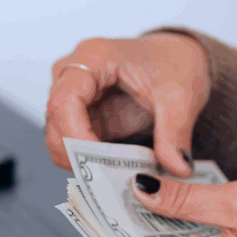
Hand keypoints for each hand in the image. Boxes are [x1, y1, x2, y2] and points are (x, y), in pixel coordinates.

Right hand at [45, 33, 209, 176]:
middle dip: (79, 157)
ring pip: (58, 139)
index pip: (64, 101)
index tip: (100, 163)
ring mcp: (73, 95)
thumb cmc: (173, 63)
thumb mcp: (181, 95)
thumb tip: (177, 167)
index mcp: (92, 56)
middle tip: (112, 180)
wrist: (176, 60)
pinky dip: (90, 163)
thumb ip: (175, 132)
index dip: (76, 136)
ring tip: (118, 176)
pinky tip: (115, 170)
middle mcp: (73, 74)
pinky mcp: (80, 116)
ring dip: (83, 163)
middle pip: (55, 123)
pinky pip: (73, 145)